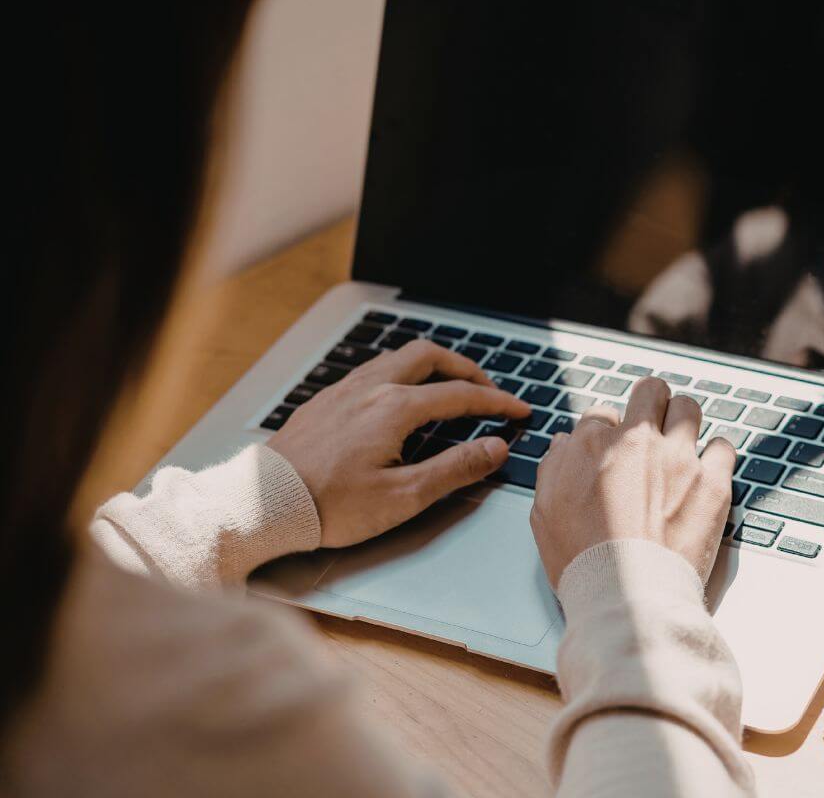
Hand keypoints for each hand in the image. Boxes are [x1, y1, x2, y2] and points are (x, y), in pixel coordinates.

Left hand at [267, 340, 529, 547]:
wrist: (264, 504)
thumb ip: (455, 468)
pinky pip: (371, 370)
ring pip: (397, 357)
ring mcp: (344, 390)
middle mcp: (371, 388)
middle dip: (466, 368)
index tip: (519, 410)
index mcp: (395, 408)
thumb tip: (495, 448)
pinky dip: (400, 374)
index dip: (497, 402)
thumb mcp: (404, 497)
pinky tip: (398, 397)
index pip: (461, 395)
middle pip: (430, 357)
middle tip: (487, 389)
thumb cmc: (331, 506)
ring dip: (431, 366)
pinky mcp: (324, 401)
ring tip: (447, 387)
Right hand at [530, 377, 735, 588]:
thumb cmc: (584, 561)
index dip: (606, 431)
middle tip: (651, 423)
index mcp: (593, 445)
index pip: (602, 413)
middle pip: (650, 391)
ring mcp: (679, 459)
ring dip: (683, 421)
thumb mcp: (545, 513)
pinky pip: (723, 447)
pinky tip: (706, 470)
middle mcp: (638, 442)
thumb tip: (565, 444)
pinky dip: (716, 456)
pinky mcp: (712, 483)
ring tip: (680, 443)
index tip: (611, 450)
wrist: (628, 595)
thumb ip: (554, 468)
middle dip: (650, 403)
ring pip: (689, 408)